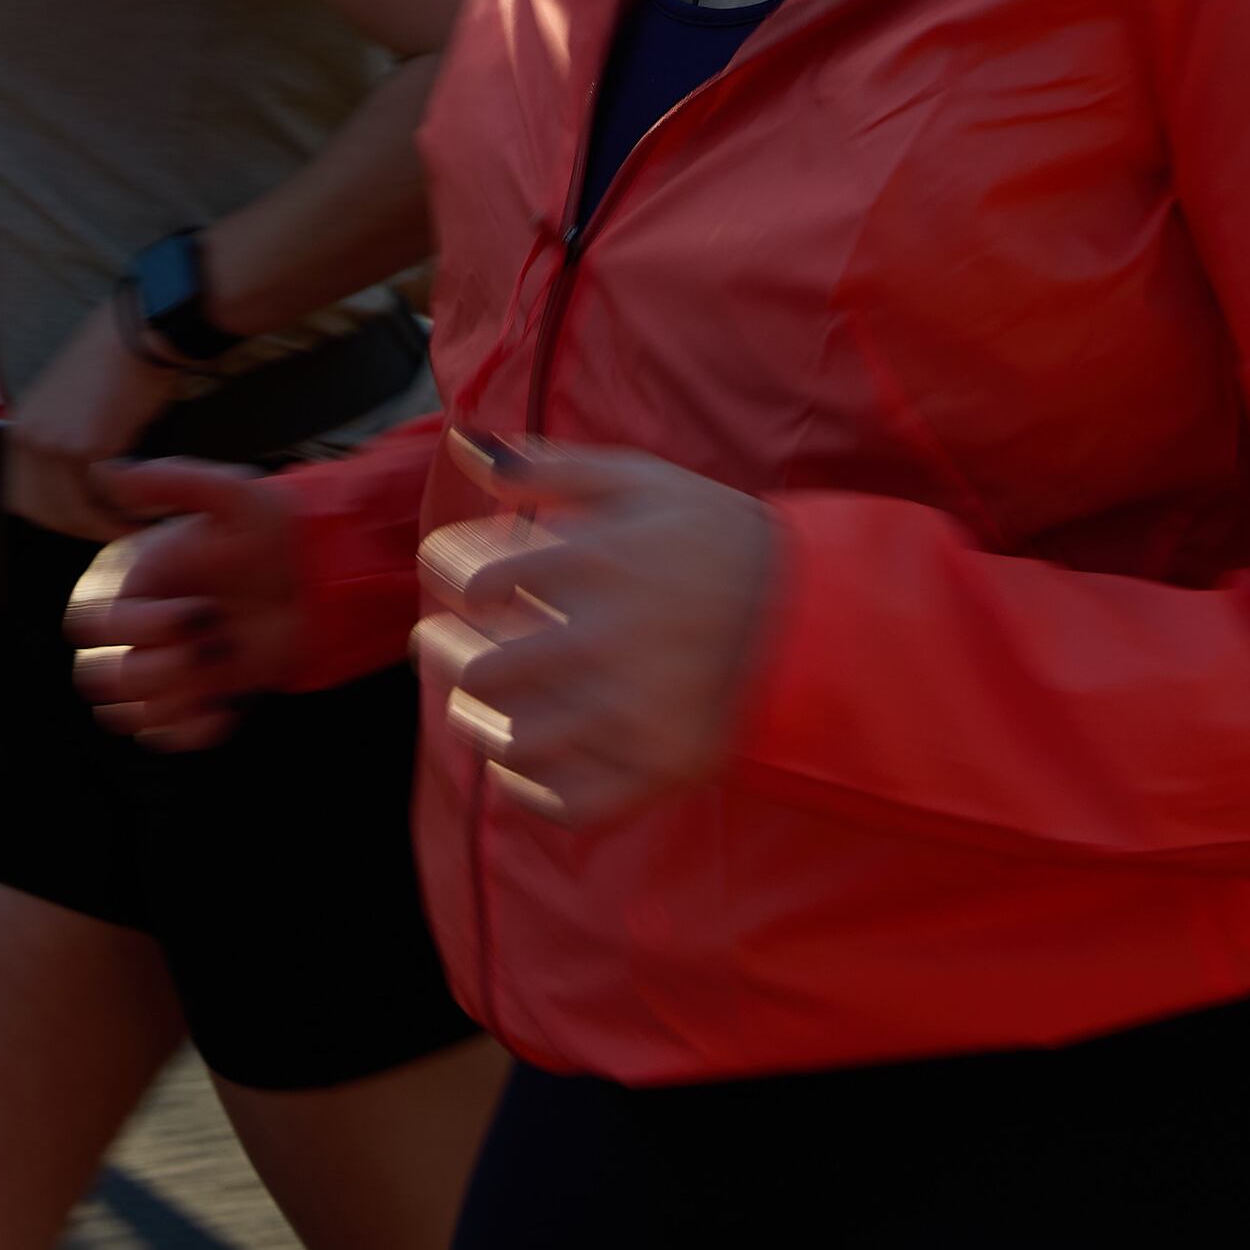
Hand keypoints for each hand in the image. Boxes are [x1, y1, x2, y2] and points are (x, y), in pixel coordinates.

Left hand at [0, 306, 178, 540]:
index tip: (85, 520)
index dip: (55, 517)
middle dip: (79, 528)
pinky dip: (126, 512)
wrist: (138, 331)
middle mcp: (28, 439)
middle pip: (43, 513)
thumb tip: (79, 488)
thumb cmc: (112, 360)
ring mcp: (54, 445)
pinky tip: (145, 512)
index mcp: (19, 428)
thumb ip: (59, 443)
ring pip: (74, 513)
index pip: (22, 498)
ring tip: (135, 528)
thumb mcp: (64, 403)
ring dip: (105, 527)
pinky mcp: (88, 448)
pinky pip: (104, 498)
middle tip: (113, 530)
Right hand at [68, 459, 307, 750]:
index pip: (91, 623)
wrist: (322, 576)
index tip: (199, 609)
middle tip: (210, 645)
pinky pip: (162, 736)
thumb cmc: (274, 530)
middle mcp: (136, 627)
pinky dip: (191, 731)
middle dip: (153, 669)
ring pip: (123, 714)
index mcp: (131, 580)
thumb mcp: (232, 497)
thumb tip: (107, 471)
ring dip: (173, 699)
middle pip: (95, 677)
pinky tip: (227, 705)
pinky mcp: (190, 698)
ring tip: (221, 669)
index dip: (139, 626)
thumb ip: (172, 482)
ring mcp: (162, 666)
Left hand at [410, 433, 776, 827]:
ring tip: (470, 705)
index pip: (474, 579)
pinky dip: (527, 789)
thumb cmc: (716, 535)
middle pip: (479, 667)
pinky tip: (516, 763)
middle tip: (436, 644)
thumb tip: (462, 448)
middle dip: (441, 652)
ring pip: (511, 739)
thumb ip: (546, 465)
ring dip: (474, 722)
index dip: (448, 574)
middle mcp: (606, 640)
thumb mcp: (639, 479)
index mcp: (596, 563)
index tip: (451, 572)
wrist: (813, 609)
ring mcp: (632, 713)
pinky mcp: (659, 768)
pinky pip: (566, 801)